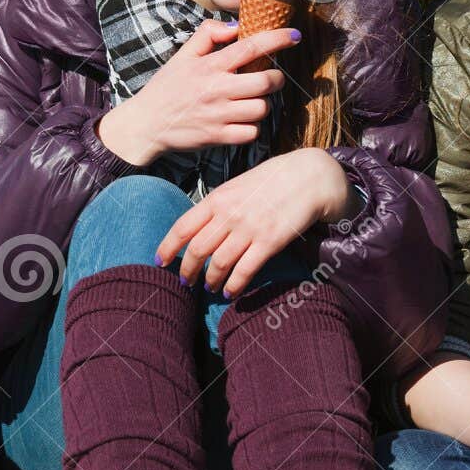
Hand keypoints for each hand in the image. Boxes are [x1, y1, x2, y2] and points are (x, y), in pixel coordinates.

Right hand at [96, 20, 297, 166]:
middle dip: (275, 78)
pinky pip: (252, 132)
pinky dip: (252, 127)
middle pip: (266, 82)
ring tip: (251, 101)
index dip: (277, 39)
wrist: (147, 124)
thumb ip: (207, 34)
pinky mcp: (218, 137)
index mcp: (210, 66)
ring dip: (263, 104)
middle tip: (270, 78)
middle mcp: (217, 90)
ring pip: (262, 108)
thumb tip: (235, 27)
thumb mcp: (182, 55)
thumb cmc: (167, 88)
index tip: (294, 35)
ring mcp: (219, 115)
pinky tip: (243, 120)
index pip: (250, 47)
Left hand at [155, 149, 355, 295]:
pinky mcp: (269, 242)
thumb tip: (202, 226)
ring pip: (218, 263)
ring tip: (208, 288)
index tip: (160, 261)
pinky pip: (244, 271)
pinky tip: (229, 292)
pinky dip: (233, 285)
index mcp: (218, 198)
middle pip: (197, 249)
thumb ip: (220, 204)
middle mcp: (229, 214)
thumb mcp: (239, 185)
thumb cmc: (274, 179)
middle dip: (187, 270)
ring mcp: (249, 229)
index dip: (168, 247)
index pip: (183, 226)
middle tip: (185, 282)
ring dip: (210, 280)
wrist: (309, 176)